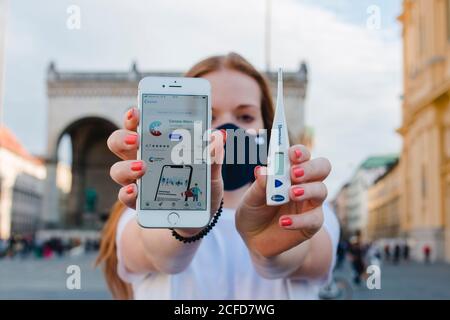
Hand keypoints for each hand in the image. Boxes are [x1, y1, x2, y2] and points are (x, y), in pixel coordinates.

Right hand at [107, 107, 224, 234]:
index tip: (136, 111)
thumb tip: (218, 135)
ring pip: (117, 170)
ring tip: (143, 168)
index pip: (138, 125)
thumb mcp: (211, 171)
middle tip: (137, 139)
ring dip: (126, 167)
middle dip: (123, 137)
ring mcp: (137, 181)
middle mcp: (141, 159)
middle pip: (119, 143)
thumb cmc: (201, 186)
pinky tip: (136, 190)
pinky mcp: (139, 202)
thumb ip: (213, 155)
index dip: (133, 116)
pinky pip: (126, 196)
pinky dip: (128, 193)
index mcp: (156, 145)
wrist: (198, 216)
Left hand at [235, 145, 330, 257]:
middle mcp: (305, 184)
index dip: (300, 152)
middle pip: (322, 167)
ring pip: (322, 190)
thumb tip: (262, 170)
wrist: (255, 240)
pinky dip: (299, 220)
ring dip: (307, 190)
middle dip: (311, 167)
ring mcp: (310, 203)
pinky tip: (283, 222)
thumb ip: (259, 186)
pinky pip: (314, 219)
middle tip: (294, 173)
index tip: (291, 154)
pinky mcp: (311, 224)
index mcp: (289, 172)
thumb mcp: (250, 199)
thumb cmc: (254, 212)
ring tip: (291, 194)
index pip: (302, 155)